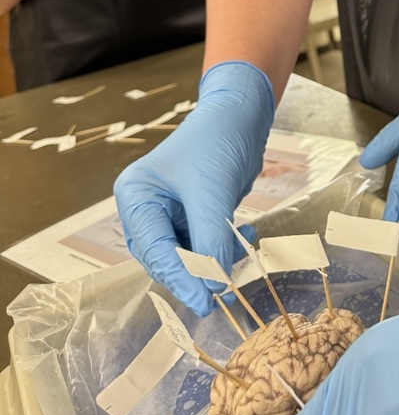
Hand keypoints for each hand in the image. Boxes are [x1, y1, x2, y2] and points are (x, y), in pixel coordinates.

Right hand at [113, 61, 273, 314]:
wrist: (242, 111)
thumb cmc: (217, 140)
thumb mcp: (212, 193)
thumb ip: (210, 240)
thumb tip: (214, 286)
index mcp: (136, 196)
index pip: (154, 249)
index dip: (179, 278)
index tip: (203, 302)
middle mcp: (147, 205)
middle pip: (167, 256)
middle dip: (197, 274)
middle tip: (223, 295)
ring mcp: (171, 210)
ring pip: (189, 253)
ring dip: (215, 261)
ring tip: (241, 263)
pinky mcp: (195, 210)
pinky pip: (206, 241)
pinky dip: (225, 246)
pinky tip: (245, 237)